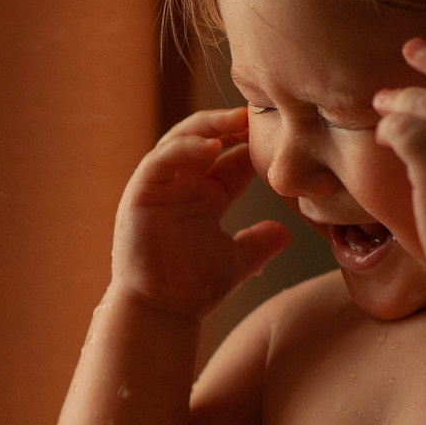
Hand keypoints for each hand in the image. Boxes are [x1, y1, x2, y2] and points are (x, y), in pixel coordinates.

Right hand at [110, 108, 289, 320]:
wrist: (163, 311)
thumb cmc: (193, 289)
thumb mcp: (238, 260)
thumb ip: (259, 243)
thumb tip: (285, 231)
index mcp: (206, 196)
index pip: (233, 158)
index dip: (253, 143)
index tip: (281, 132)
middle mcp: (183, 186)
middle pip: (207, 139)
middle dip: (231, 125)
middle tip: (260, 113)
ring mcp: (160, 187)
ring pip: (182, 141)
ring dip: (208, 127)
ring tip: (236, 119)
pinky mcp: (140, 193)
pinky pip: (160, 161)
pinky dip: (183, 149)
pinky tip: (210, 146)